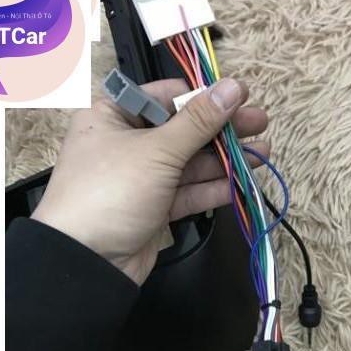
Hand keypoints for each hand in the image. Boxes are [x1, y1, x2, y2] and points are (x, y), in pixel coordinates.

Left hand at [31, 77, 268, 284]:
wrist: (88, 261)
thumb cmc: (111, 191)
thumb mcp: (157, 150)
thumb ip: (199, 122)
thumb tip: (232, 88)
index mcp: (114, 116)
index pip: (165, 95)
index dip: (204, 95)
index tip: (239, 95)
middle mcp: (128, 142)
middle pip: (183, 129)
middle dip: (222, 129)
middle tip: (260, 123)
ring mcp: (142, 177)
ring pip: (190, 163)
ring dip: (225, 159)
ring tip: (263, 152)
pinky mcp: (154, 207)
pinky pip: (187, 192)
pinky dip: (213, 188)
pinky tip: (241, 182)